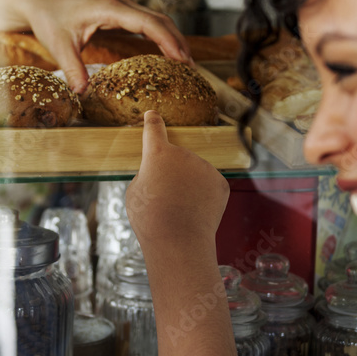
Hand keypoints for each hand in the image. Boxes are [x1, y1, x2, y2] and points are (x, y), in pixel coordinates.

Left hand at [17, 0, 191, 93]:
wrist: (40, 3)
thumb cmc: (49, 19)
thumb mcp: (59, 46)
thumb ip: (73, 69)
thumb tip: (83, 93)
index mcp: (109, 8)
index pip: (148, 22)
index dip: (168, 40)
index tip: (182, 59)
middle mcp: (120, 4)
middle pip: (160, 20)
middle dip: (178, 42)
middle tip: (191, 68)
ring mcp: (122, 7)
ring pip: (157, 20)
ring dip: (173, 39)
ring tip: (185, 64)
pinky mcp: (120, 13)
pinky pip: (147, 23)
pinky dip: (161, 37)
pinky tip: (167, 54)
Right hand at [126, 111, 228, 249]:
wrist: (179, 240)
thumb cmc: (150, 218)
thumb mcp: (135, 192)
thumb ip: (148, 175)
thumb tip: (159, 173)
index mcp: (158, 154)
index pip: (154, 130)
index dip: (152, 121)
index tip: (152, 114)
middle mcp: (184, 154)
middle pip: (176, 159)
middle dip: (171, 174)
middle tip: (164, 198)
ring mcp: (205, 167)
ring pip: (194, 173)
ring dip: (188, 185)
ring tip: (180, 208)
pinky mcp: (221, 183)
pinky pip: (208, 185)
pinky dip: (203, 195)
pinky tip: (195, 210)